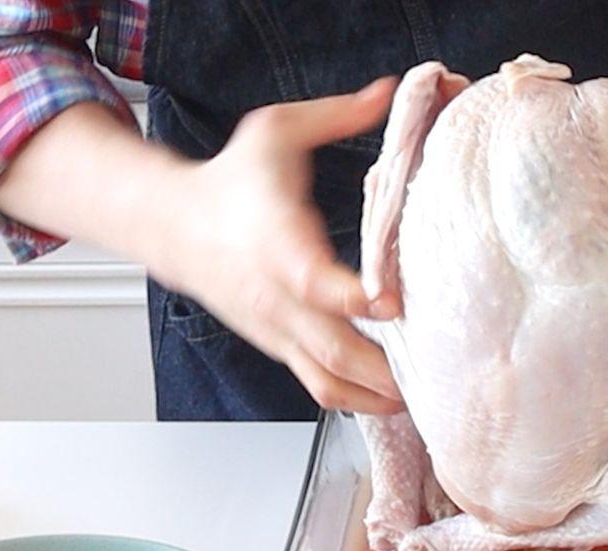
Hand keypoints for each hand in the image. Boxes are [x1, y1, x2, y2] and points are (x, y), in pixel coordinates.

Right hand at [152, 78, 404, 414]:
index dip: (354, 297)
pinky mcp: (278, 345)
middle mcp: (276, 295)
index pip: (314, 281)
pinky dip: (355, 399)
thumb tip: (390, 92)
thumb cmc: (230, 181)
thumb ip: (336, 115)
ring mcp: (277, 328)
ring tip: (421, 401)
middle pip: (330, 349)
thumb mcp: (275, 130)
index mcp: (276, 241)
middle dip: (381, 370)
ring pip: (325, 380)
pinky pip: (317, 385)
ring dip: (373, 397)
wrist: (175, 226)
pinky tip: (392, 399)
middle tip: (432, 375)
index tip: (392, 302)